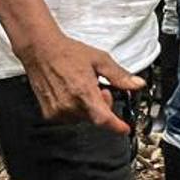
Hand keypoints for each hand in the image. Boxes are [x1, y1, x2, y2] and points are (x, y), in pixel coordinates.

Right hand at [15, 31, 142, 134]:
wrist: (42, 51)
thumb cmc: (68, 53)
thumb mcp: (100, 60)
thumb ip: (120, 76)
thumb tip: (137, 84)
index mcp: (84, 91)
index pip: (103, 118)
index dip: (116, 126)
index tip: (124, 129)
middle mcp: (69, 104)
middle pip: (96, 117)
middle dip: (103, 105)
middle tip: (100, 87)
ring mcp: (58, 111)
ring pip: (84, 118)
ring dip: (89, 107)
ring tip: (83, 87)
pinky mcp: (49, 113)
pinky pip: (70, 117)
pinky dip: (76, 109)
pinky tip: (72, 93)